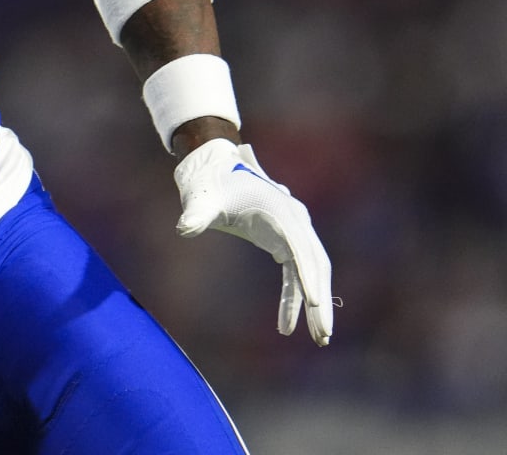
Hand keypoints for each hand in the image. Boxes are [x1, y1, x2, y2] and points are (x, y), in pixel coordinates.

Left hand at [175, 137, 334, 345]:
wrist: (214, 166)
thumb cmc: (209, 183)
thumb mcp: (201, 198)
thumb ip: (196, 214)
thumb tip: (184, 229)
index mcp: (280, 210)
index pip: (299, 248)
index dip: (307, 276)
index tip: (314, 305)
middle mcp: (294, 219)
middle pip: (316, 263)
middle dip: (321, 299)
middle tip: (323, 337)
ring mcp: (292, 229)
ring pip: (312, 270)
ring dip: (315, 303)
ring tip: (319, 340)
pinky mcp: (284, 239)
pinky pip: (296, 272)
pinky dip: (295, 297)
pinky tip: (287, 325)